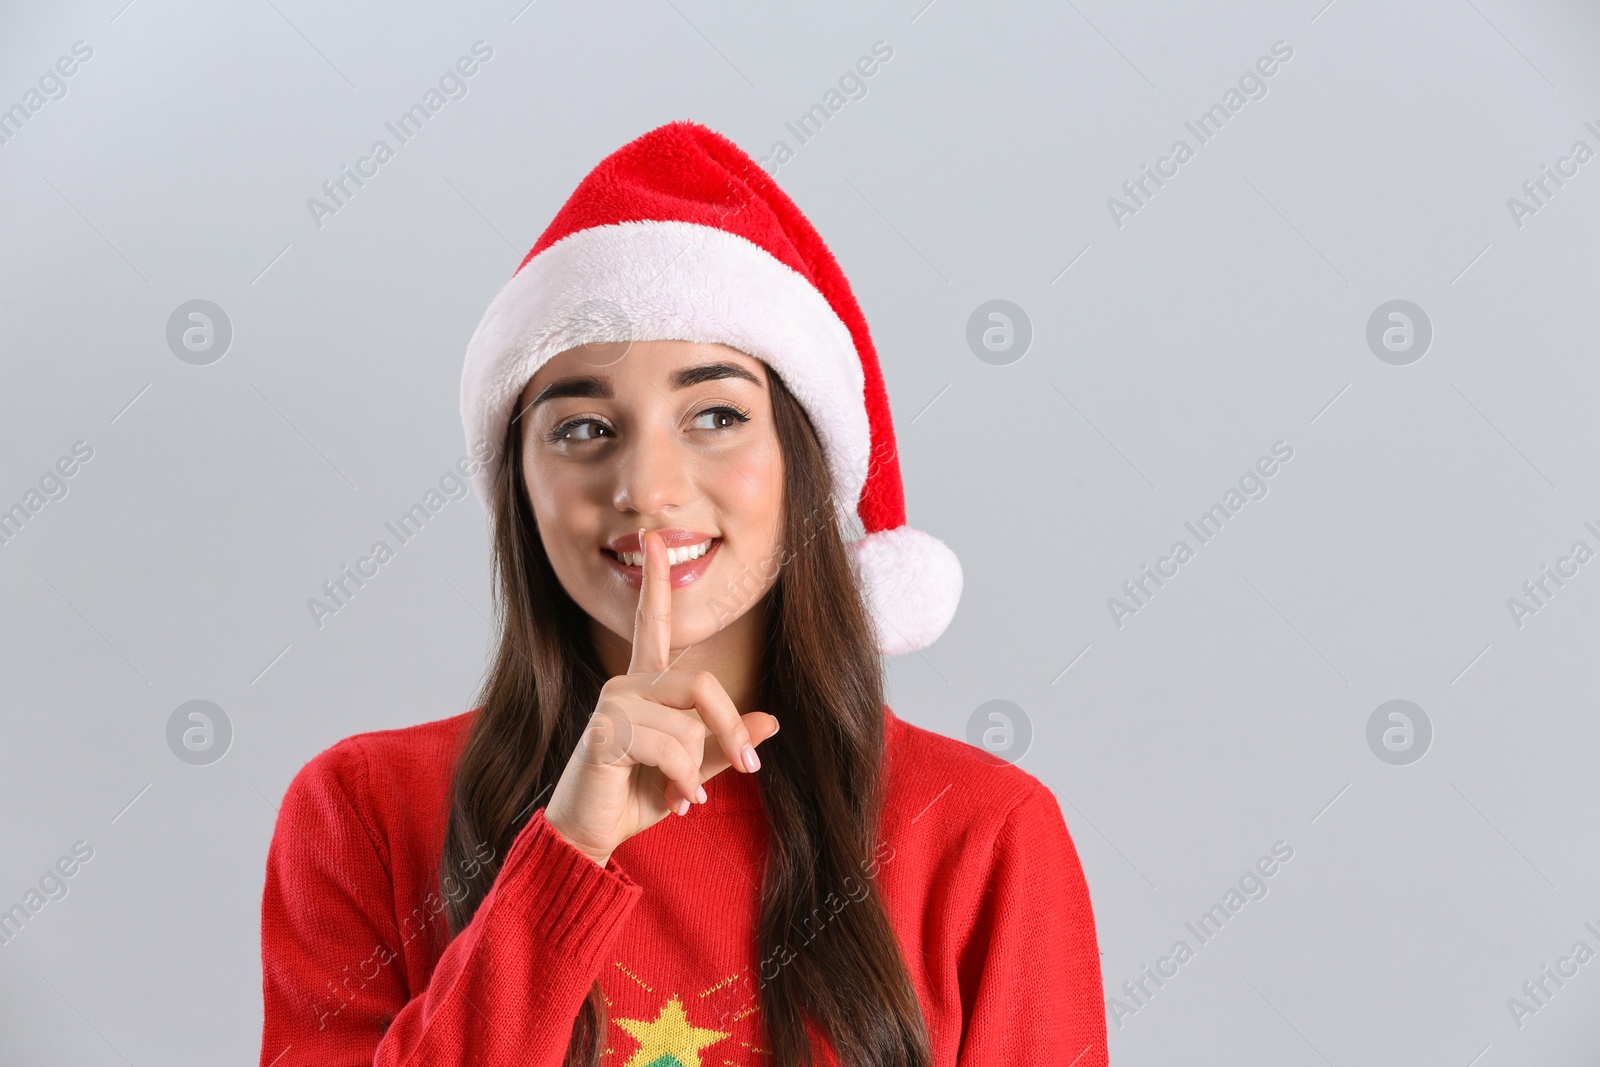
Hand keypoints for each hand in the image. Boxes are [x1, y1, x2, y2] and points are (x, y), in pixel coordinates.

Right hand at [544, 527, 779, 866]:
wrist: (588, 836)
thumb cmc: (633, 798)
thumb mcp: (691, 771)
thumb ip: (724, 745)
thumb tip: (772, 721)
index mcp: (644, 687)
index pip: (651, 625)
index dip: (655, 582)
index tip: (655, 539)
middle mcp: (626, 684)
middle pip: (701, 684)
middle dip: (730, 729)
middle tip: (749, 769)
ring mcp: (612, 703)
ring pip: (688, 725)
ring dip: (695, 769)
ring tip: (682, 793)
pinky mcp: (606, 731)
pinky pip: (670, 746)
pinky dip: (683, 780)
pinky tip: (674, 799)